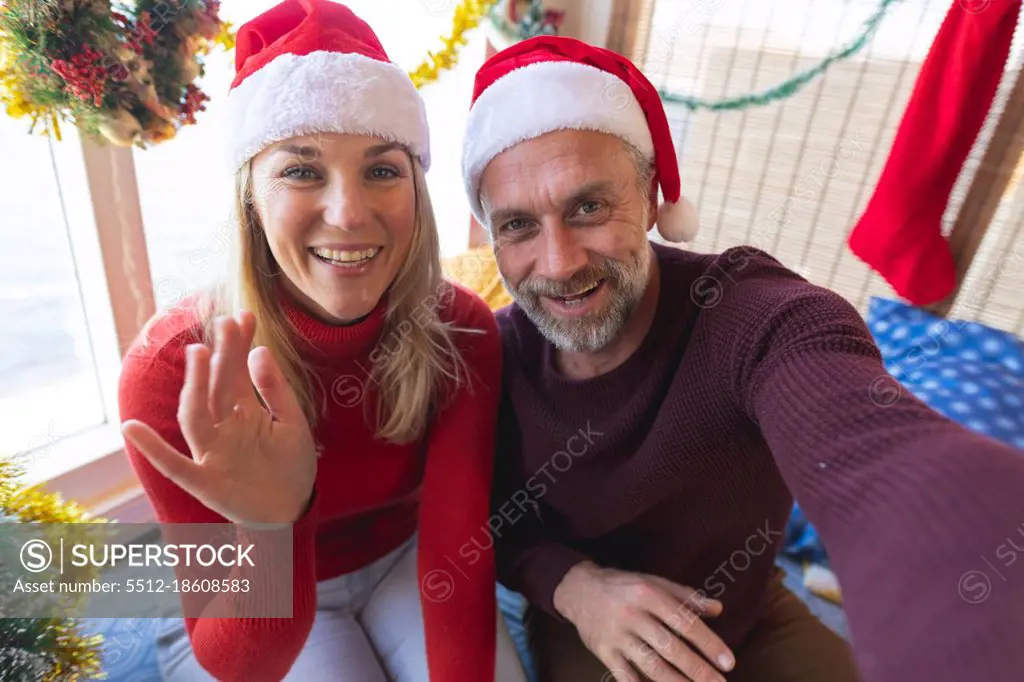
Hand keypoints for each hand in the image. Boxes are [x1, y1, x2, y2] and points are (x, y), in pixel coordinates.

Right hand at [122, 312, 317, 524]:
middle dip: (221, 356)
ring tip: (198, 354)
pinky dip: (153, 449)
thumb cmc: (291, 467)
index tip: (243, 316)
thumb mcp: (293, 424)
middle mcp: (224, 428)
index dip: (239, 346)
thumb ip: (275, 390)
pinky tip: (131, 428)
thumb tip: (260, 351)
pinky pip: (175, 466)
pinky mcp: (206, 482)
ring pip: (196, 416)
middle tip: (224, 322)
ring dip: (195, 387)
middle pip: (218, 388)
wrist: (292, 513)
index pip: (238, 373)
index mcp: (244, 413)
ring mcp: (213, 453)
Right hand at [553, 562, 734, 681]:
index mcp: (649, 594)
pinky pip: (624, 675)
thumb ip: (686, 596)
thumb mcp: (654, 582)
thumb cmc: (623, 586)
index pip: (685, 621)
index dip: (708, 643)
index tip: (728, 662)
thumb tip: (717, 609)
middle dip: (697, 669)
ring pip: (650, 664)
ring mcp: (617, 635)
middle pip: (670, 646)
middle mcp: (633, 615)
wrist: (579, 589)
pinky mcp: (603, 651)